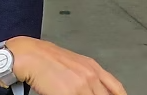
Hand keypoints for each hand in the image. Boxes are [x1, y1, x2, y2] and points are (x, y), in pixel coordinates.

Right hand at [6, 36, 126, 94]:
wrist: (28, 55)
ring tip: (70, 94)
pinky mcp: (70, 93)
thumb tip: (94, 88)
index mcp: (93, 67)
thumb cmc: (45, 58)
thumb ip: (86, 76)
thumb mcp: (72, 63)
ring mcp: (82, 85)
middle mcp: (90, 75)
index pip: (117, 89)